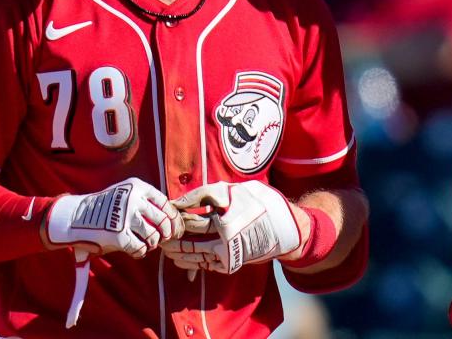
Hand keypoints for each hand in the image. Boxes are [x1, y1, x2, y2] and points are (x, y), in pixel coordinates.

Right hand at [46, 177, 182, 258]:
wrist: (75, 216)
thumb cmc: (105, 207)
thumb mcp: (125, 193)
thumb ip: (145, 202)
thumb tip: (173, 220)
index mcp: (137, 186)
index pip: (165, 203)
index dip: (172, 217)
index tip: (174, 227)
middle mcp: (133, 199)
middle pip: (162, 220)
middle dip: (166, 233)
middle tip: (163, 239)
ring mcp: (126, 217)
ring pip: (153, 235)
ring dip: (153, 243)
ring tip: (147, 244)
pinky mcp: (118, 235)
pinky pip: (140, 248)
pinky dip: (141, 252)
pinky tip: (136, 250)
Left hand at [163, 181, 300, 273]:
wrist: (289, 231)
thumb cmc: (267, 205)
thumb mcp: (245, 189)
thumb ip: (220, 192)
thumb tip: (194, 196)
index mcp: (229, 203)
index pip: (194, 200)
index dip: (179, 202)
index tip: (169, 204)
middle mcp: (225, 225)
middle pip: (189, 225)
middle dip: (173, 225)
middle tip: (162, 225)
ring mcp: (227, 245)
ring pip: (193, 248)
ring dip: (176, 247)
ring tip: (164, 246)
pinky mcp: (230, 260)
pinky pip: (204, 263)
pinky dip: (189, 262)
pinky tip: (179, 260)